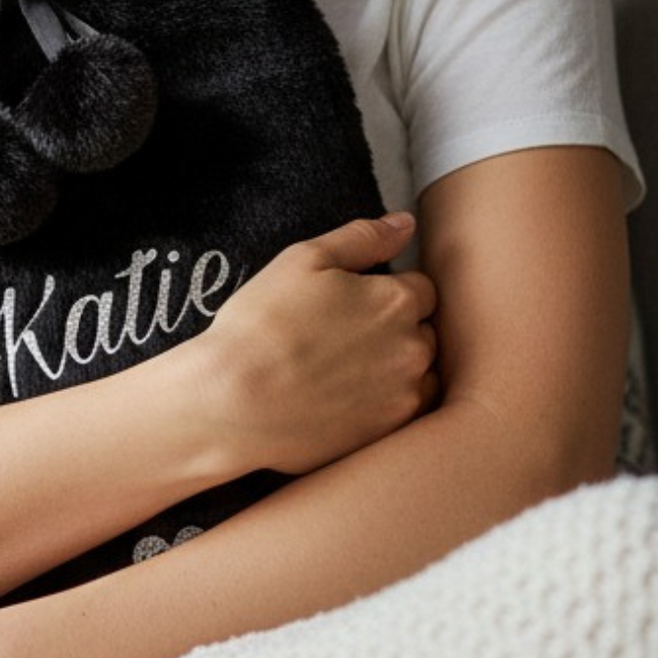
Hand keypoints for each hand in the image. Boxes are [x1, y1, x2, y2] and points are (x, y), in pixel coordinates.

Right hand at [200, 212, 437, 475]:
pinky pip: (406, 410)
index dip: (385, 292)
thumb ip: (362, 237)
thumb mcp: (303, 260)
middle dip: (395, 329)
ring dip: (397, 367)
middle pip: (424, 330)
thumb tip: (406, 224)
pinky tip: (348, 397)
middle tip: (344, 337)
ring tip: (346, 370)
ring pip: (420, 372)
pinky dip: (387, 402)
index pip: (419, 287)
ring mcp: (405, 394)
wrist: (233, 399)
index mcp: (397, 300)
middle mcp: (413, 347)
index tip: (354, 304)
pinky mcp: (389, 432)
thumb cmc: (262, 324)